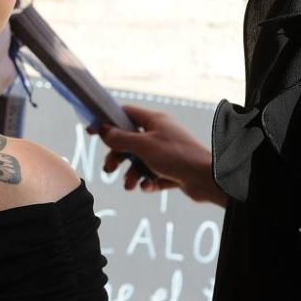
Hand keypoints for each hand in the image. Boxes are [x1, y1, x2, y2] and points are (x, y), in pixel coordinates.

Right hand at [88, 105, 226, 206]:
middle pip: (129, 141)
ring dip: (131, 174)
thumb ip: (120, 138)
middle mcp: (160, 134)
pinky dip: (147, 182)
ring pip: (139, 161)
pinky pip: (152, 175)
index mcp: (154, 121)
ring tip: (129, 185)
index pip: (126, 113)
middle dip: (118, 156)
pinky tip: (147, 187)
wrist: (208, 179)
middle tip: (109, 168)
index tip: (93, 131)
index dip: (108, 121)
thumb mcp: (142, 146)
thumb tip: (103, 131)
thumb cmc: (176, 156)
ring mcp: (166, 152)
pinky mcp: (172, 170)